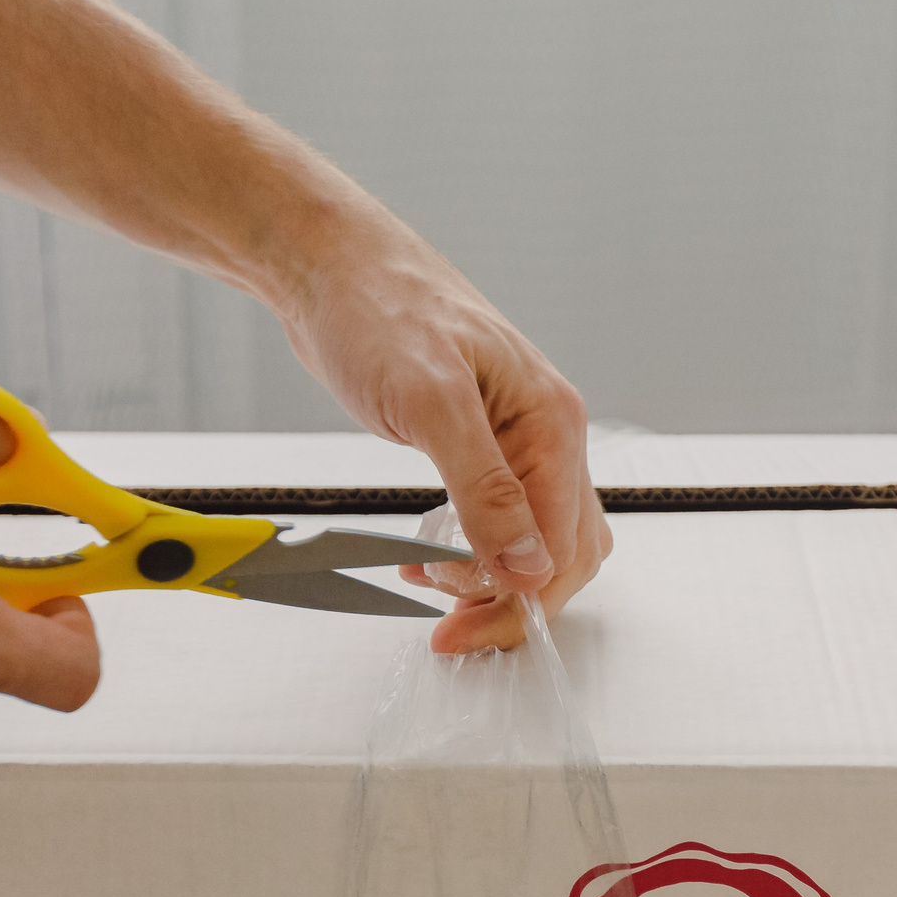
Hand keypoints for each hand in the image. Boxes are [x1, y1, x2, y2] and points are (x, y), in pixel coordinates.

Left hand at [276, 216, 609, 652]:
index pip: (564, 549)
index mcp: (553, 423)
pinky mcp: (481, 442)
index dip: (518, 603)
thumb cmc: (379, 309)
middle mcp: (547, 433)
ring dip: (492, 579)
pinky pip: (502, 515)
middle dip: (509, 601)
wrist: (332, 264)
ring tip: (428, 583)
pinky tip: (424, 555)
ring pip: (538, 540)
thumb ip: (485, 487)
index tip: (460, 632)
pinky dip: (473, 550)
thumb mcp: (430, 401)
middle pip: (562, 554)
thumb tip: (527, 565)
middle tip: (446, 626)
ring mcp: (517, 438)